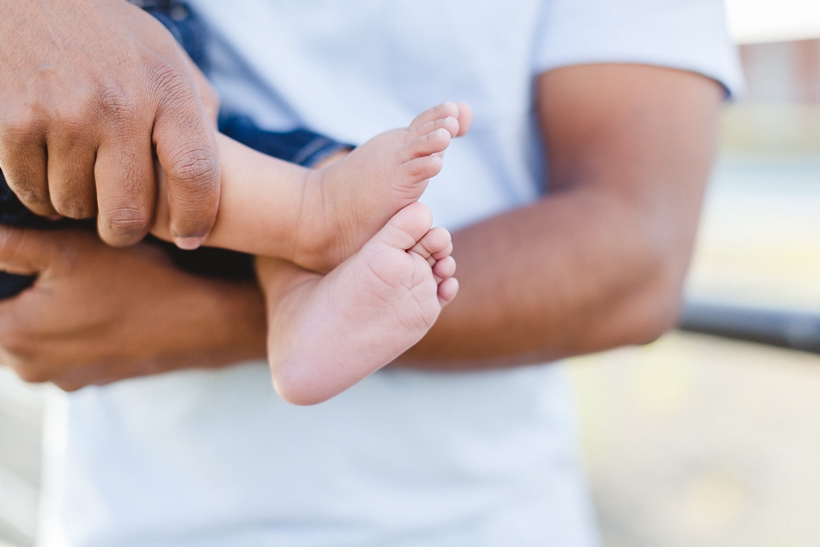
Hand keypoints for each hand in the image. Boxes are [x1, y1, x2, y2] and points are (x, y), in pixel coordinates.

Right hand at [0, 0, 220, 248]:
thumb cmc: (105, 33)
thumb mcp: (166, 56)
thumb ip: (196, 110)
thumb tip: (214, 170)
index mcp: (166, 88)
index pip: (195, 174)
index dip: (195, 217)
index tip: (190, 238)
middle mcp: (118, 104)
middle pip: (129, 213)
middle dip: (126, 231)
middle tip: (123, 225)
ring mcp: (63, 115)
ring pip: (77, 207)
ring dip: (80, 205)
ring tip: (83, 177)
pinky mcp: (13, 123)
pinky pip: (33, 193)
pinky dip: (41, 194)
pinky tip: (51, 168)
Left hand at [0, 227, 266, 390]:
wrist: (200, 323)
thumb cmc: (138, 283)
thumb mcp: (66, 248)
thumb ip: (6, 243)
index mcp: (11, 336)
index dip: (1, 269)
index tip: (27, 255)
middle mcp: (28, 369)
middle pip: (3, 317)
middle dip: (17, 288)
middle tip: (53, 260)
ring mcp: (62, 378)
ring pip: (30, 333)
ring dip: (40, 307)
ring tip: (77, 279)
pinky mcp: (90, 378)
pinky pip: (62, 347)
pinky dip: (69, 325)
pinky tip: (98, 302)